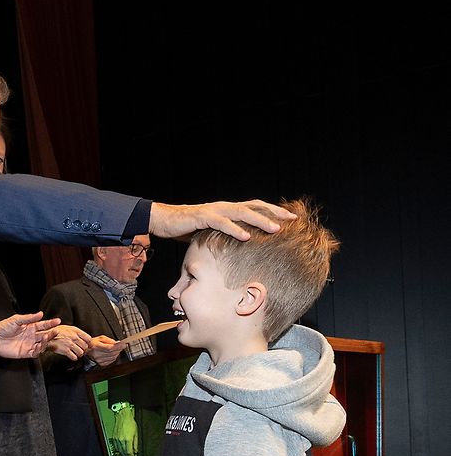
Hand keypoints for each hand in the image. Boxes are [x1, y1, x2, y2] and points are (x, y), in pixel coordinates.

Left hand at [0, 312, 59, 358]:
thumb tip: (40, 314)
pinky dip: (39, 350)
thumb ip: (29, 318)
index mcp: (30, 327)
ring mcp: (29, 344)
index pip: (43, 325)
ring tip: (47, 336)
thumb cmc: (2, 328)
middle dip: (52, 332)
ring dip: (46, 341)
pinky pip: (36, 353)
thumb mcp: (16, 320)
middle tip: (56, 330)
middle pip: (45, 334)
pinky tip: (40, 346)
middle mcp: (31, 336)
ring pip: (42, 344)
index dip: (51, 323)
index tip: (57, 321)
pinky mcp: (25, 353)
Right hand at [46, 324, 92, 360]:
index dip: (88, 342)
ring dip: (78, 354)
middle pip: (85, 346)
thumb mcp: (68, 328)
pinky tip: (71, 355)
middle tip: (80, 349)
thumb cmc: (56, 331)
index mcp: (75, 330)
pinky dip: (74, 357)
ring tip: (75, 352)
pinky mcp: (66, 351)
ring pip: (81, 353)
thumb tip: (84, 338)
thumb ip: (76, 332)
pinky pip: (74, 357)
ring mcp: (70, 344)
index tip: (86, 344)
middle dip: (83, 349)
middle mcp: (74, 337)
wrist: (46, 335)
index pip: (88, 338)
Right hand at [88, 334, 124, 366]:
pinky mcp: (101, 364)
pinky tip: (112, 353)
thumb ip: (108, 340)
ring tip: (117, 349)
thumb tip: (117, 342)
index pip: (110, 348)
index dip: (118, 346)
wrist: (86, 352)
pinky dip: (114, 357)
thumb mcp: (100, 338)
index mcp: (96, 347)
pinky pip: (111, 361)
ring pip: (113, 357)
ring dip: (117, 353)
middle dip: (119, 349)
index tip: (123, 344)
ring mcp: (99, 360)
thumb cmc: (92, 344)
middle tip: (122, 345)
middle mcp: (97, 354)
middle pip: (112, 353)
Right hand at [111, 407, 137, 455]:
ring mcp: (117, 439)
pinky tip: (122, 449)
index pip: (129, 452)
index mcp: (128, 439)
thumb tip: (135, 450)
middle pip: (124, 453)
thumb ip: (136, 443)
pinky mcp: (114, 438)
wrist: (123, 416)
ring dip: (124, 453)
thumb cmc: (130, 422)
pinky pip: (116, 447)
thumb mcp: (136, 433)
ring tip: (128, 454)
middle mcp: (121, 440)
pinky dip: (119, 449)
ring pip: (120, 450)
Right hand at [148, 199, 296, 241]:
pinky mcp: (202, 217)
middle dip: (274, 213)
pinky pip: (222, 223)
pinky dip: (235, 229)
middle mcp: (225, 207)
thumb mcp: (211, 234)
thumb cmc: (187, 228)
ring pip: (242, 213)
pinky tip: (246, 236)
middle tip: (292, 219)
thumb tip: (239, 248)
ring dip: (260, 220)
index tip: (291, 219)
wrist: (163, 220)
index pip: (256, 208)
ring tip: (275, 229)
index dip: (274, 212)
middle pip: (255, 206)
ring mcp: (214, 211)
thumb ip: (226, 237)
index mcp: (229, 210)